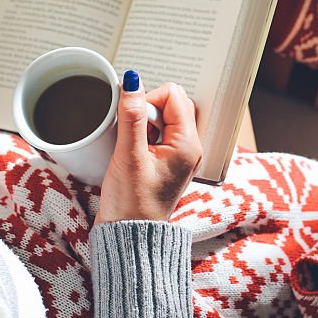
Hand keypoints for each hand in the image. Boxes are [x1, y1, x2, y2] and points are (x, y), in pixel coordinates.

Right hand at [96, 73, 201, 222]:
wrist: (128, 236)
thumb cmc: (131, 203)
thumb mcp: (128, 155)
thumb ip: (131, 116)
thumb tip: (133, 81)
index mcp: (188, 145)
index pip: (173, 95)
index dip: (148, 100)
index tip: (132, 122)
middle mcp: (189, 148)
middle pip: (171, 104)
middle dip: (146, 110)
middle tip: (133, 138)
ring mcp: (179, 155)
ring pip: (163, 118)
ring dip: (143, 123)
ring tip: (132, 149)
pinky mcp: (166, 162)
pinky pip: (157, 134)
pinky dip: (143, 135)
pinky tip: (132, 153)